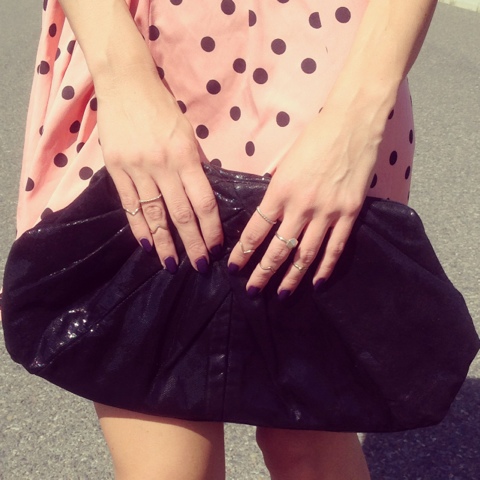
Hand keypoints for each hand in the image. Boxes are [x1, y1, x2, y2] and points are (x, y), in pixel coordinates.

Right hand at [96, 65, 222, 272]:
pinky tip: (147, 245)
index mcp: (184, 156)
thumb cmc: (162, 107)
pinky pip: (129, 205)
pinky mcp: (115, 169)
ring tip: (172, 264)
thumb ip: (194, 164)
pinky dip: (138, 227)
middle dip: (192, 243)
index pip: (203, 202)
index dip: (210, 228)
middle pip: (181, 214)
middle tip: (199, 266)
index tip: (215, 247)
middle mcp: (162, 166)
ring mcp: (136, 169)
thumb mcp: (187, 132)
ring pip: (154, 215)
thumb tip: (202, 195)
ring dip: (164, 243)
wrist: (125, 83)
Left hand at [227, 107, 380, 298]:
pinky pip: (335, 248)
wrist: (352, 122)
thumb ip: (275, 190)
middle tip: (252, 291)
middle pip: (277, 249)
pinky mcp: (349, 214)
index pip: (255, 231)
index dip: (243, 253)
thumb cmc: (314, 137)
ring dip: (291, 278)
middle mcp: (301, 206)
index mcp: (279, 190)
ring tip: (280, 294)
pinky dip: (325, 268)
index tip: (234, 267)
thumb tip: (267, 212)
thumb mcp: (284, 162)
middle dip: (262, 273)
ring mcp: (327, 212)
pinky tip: (315, 283)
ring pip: (305, 254)